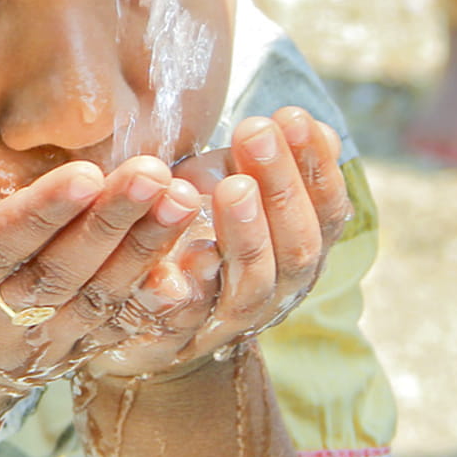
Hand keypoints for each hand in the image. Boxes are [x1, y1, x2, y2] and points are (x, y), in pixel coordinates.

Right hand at [0, 152, 201, 409]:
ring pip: (93, 300)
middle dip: (106, 225)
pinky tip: (191, 256)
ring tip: (181, 199)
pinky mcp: (71, 354)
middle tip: (151, 176)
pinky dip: (154, 295)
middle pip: (54, 273)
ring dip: (142, 251)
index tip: (86, 173)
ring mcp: (36, 345)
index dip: (40, 214)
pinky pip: (117, 328)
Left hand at [80, 106, 352, 381]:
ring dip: (248, 232)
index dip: (316, 167)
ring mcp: (230, 320)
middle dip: (282, 187)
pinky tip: (189, 254)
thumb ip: (251, 164)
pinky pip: (190, 318)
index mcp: (295, 253)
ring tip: (233, 185)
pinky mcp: (178, 340)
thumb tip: (302, 121)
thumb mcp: (217, 187)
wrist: (130, 311)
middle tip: (256, 131)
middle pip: (298, 249)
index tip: (294, 116)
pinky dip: (193, 288)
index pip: (326, 214)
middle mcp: (275, 291)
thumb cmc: (179, 229)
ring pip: (254, 283)